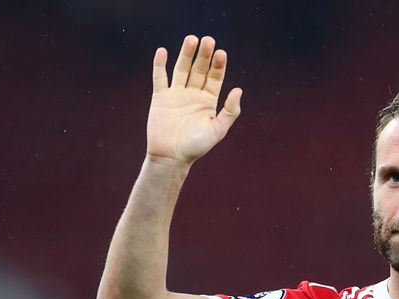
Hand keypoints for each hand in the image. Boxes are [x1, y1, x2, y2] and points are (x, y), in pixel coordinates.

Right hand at [147, 35, 242, 167]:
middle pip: (199, 69)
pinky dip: (160, 65)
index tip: (221, 53)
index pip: (215, 78)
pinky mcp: (160, 97)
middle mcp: (193, 94)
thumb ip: (229, 111)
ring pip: (181, 69)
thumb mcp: (218, 130)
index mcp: (208, 101)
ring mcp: (176, 94)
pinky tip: (163, 51)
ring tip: (191, 39)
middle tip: (208, 40)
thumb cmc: (196, 147)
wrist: (171, 158)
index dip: (218, 65)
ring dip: (186, 54)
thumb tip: (239, 90)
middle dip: (204, 55)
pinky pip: (159, 78)